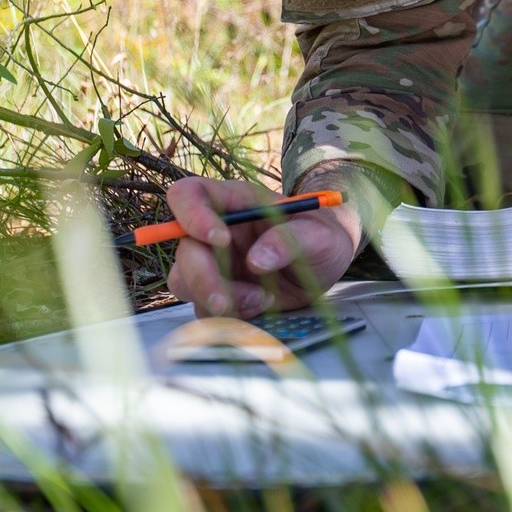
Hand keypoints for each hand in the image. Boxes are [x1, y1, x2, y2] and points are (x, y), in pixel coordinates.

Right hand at [163, 177, 361, 318]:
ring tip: (260, 300)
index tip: (219, 238)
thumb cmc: (322, 236)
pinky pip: (204, 308)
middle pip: (184, 249)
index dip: (191, 214)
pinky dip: (228, 316)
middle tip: (226, 301)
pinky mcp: (220, 292)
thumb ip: (291, 240)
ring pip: (185, 283)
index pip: (189, 195)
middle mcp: (215, 232)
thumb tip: (257, 260)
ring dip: (216, 299)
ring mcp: (214, 263)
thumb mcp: (318, 234)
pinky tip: (260, 307)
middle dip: (201, 278)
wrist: (327, 264)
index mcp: (233, 202)